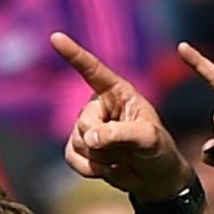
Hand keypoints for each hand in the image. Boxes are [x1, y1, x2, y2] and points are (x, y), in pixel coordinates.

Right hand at [52, 32, 189, 201]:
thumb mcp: (149, 139)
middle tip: (127, 151)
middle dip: (103, 143)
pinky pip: (72, 157)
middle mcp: (99, 105)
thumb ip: (121, 134)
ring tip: (122, 158)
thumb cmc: (158, 150)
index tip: (56, 37)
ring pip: (77, 142)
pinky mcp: (78, 148)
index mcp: (117, 92)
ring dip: (100, 159)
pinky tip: (108, 169)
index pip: (93, 71)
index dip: (74, 54)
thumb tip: (89, 137)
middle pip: (84, 122)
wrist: (154, 177)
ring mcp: (87, 127)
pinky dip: (89, 169)